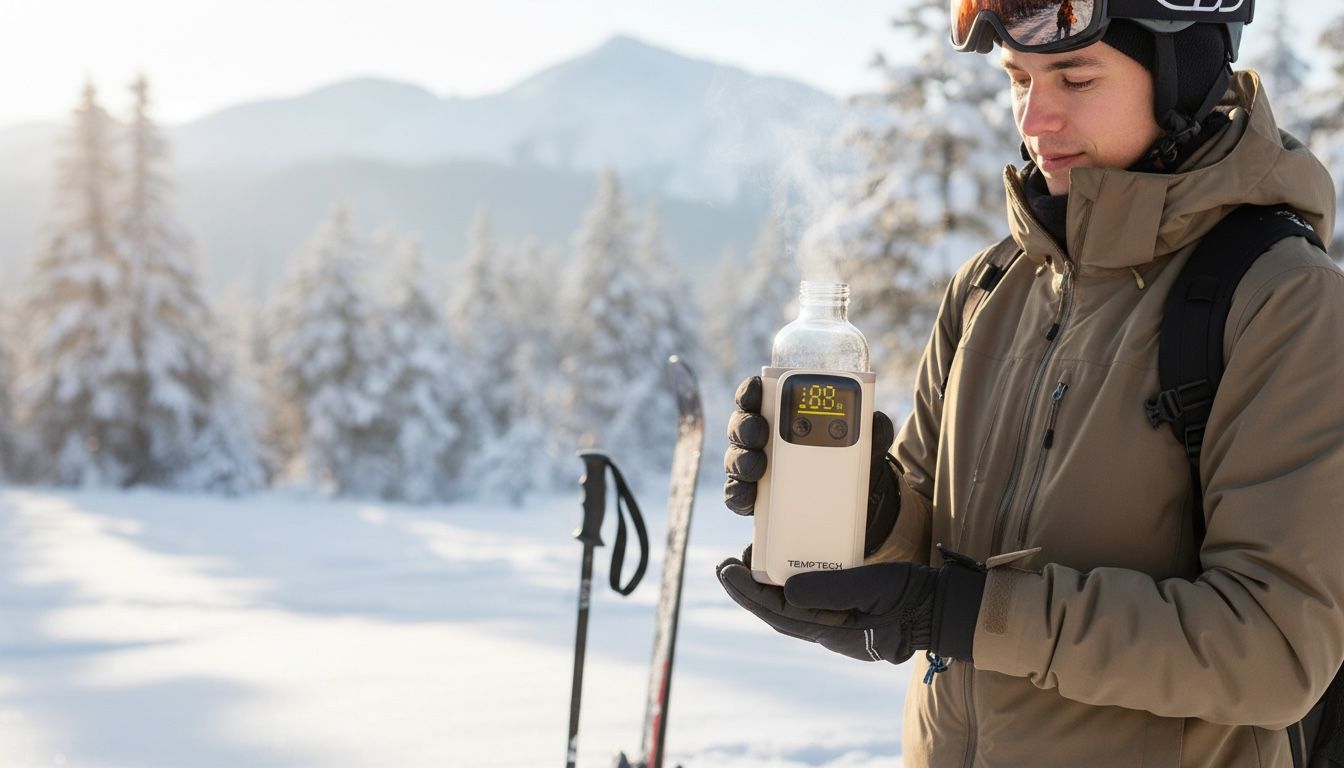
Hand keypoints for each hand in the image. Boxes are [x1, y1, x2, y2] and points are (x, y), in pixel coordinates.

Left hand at [715, 546, 986, 665]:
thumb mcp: (871, 587)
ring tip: (748, 561)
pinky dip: (789, 585)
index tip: (726, 570)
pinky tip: (782, 569)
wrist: (941, 607)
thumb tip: (785, 590)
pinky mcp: (846, 611)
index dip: (748, 593)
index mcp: (831, 631)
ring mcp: (837, 623)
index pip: (778, 613)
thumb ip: (830, 589)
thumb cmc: (910, 596)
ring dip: (766, 586)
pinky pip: (808, 601)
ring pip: (790, 607)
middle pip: (777, 612)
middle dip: (749, 589)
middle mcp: (828, 631)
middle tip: (726, 565)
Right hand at [722, 375, 899, 554]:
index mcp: (784, 416)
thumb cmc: (852, 463)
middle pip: (741, 425)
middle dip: (746, 426)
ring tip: (757, 467)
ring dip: (741, 460)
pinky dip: (741, 495)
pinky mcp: (755, 500)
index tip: (758, 388)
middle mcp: (764, 439)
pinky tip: (750, 496)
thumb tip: (875, 420)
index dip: (753, 390)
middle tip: (761, 432)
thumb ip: (873, 430)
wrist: (858, 509)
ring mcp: (756, 469)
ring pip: (736, 459)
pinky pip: (738, 495)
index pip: (760, 396)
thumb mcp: (867, 446)